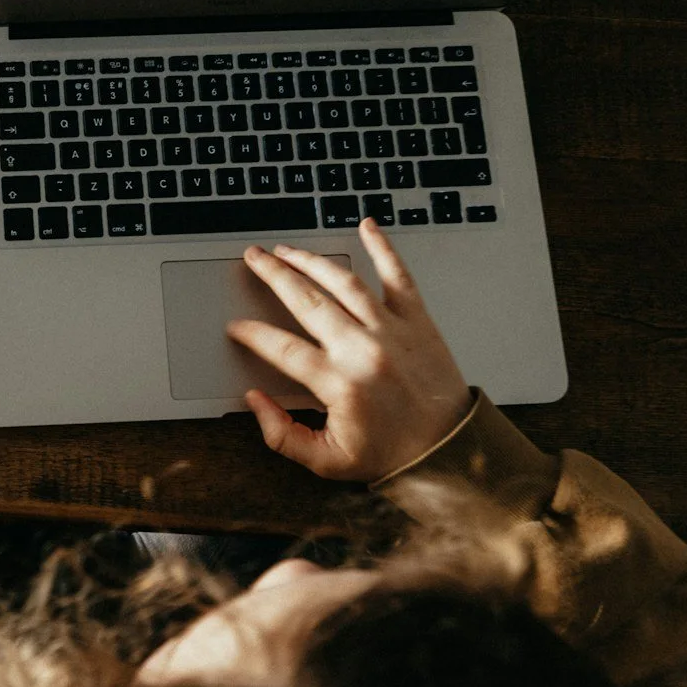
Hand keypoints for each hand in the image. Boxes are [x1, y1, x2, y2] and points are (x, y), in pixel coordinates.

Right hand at [226, 221, 474, 481]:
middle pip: (306, 300)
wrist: (449, 450)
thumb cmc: (390, 454)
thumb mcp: (326, 460)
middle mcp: (363, 350)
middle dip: (273, 275)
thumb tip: (255, 401)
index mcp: (340, 384)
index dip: (254, 335)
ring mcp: (392, 330)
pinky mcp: (417, 321)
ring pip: (343, 282)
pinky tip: (367, 226)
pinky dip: (383, 248)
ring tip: (287, 251)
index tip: (237, 327)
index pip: (283, 349)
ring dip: (310, 261)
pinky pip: (398, 276)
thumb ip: (282, 434)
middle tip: (253, 260)